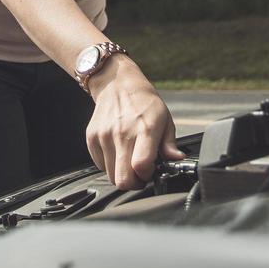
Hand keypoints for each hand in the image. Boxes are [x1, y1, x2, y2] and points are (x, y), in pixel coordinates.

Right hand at [84, 58, 185, 189]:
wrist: (117, 84)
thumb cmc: (144, 102)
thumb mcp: (165, 119)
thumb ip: (170, 144)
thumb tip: (177, 159)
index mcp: (145, 129)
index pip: (141, 166)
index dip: (147, 175)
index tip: (151, 170)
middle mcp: (122, 133)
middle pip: (123, 179)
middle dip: (134, 183)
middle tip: (140, 173)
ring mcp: (104, 136)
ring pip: (111, 176)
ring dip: (121, 173)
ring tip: (129, 160)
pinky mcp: (92, 137)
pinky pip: (100, 165)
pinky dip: (109, 165)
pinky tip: (118, 152)